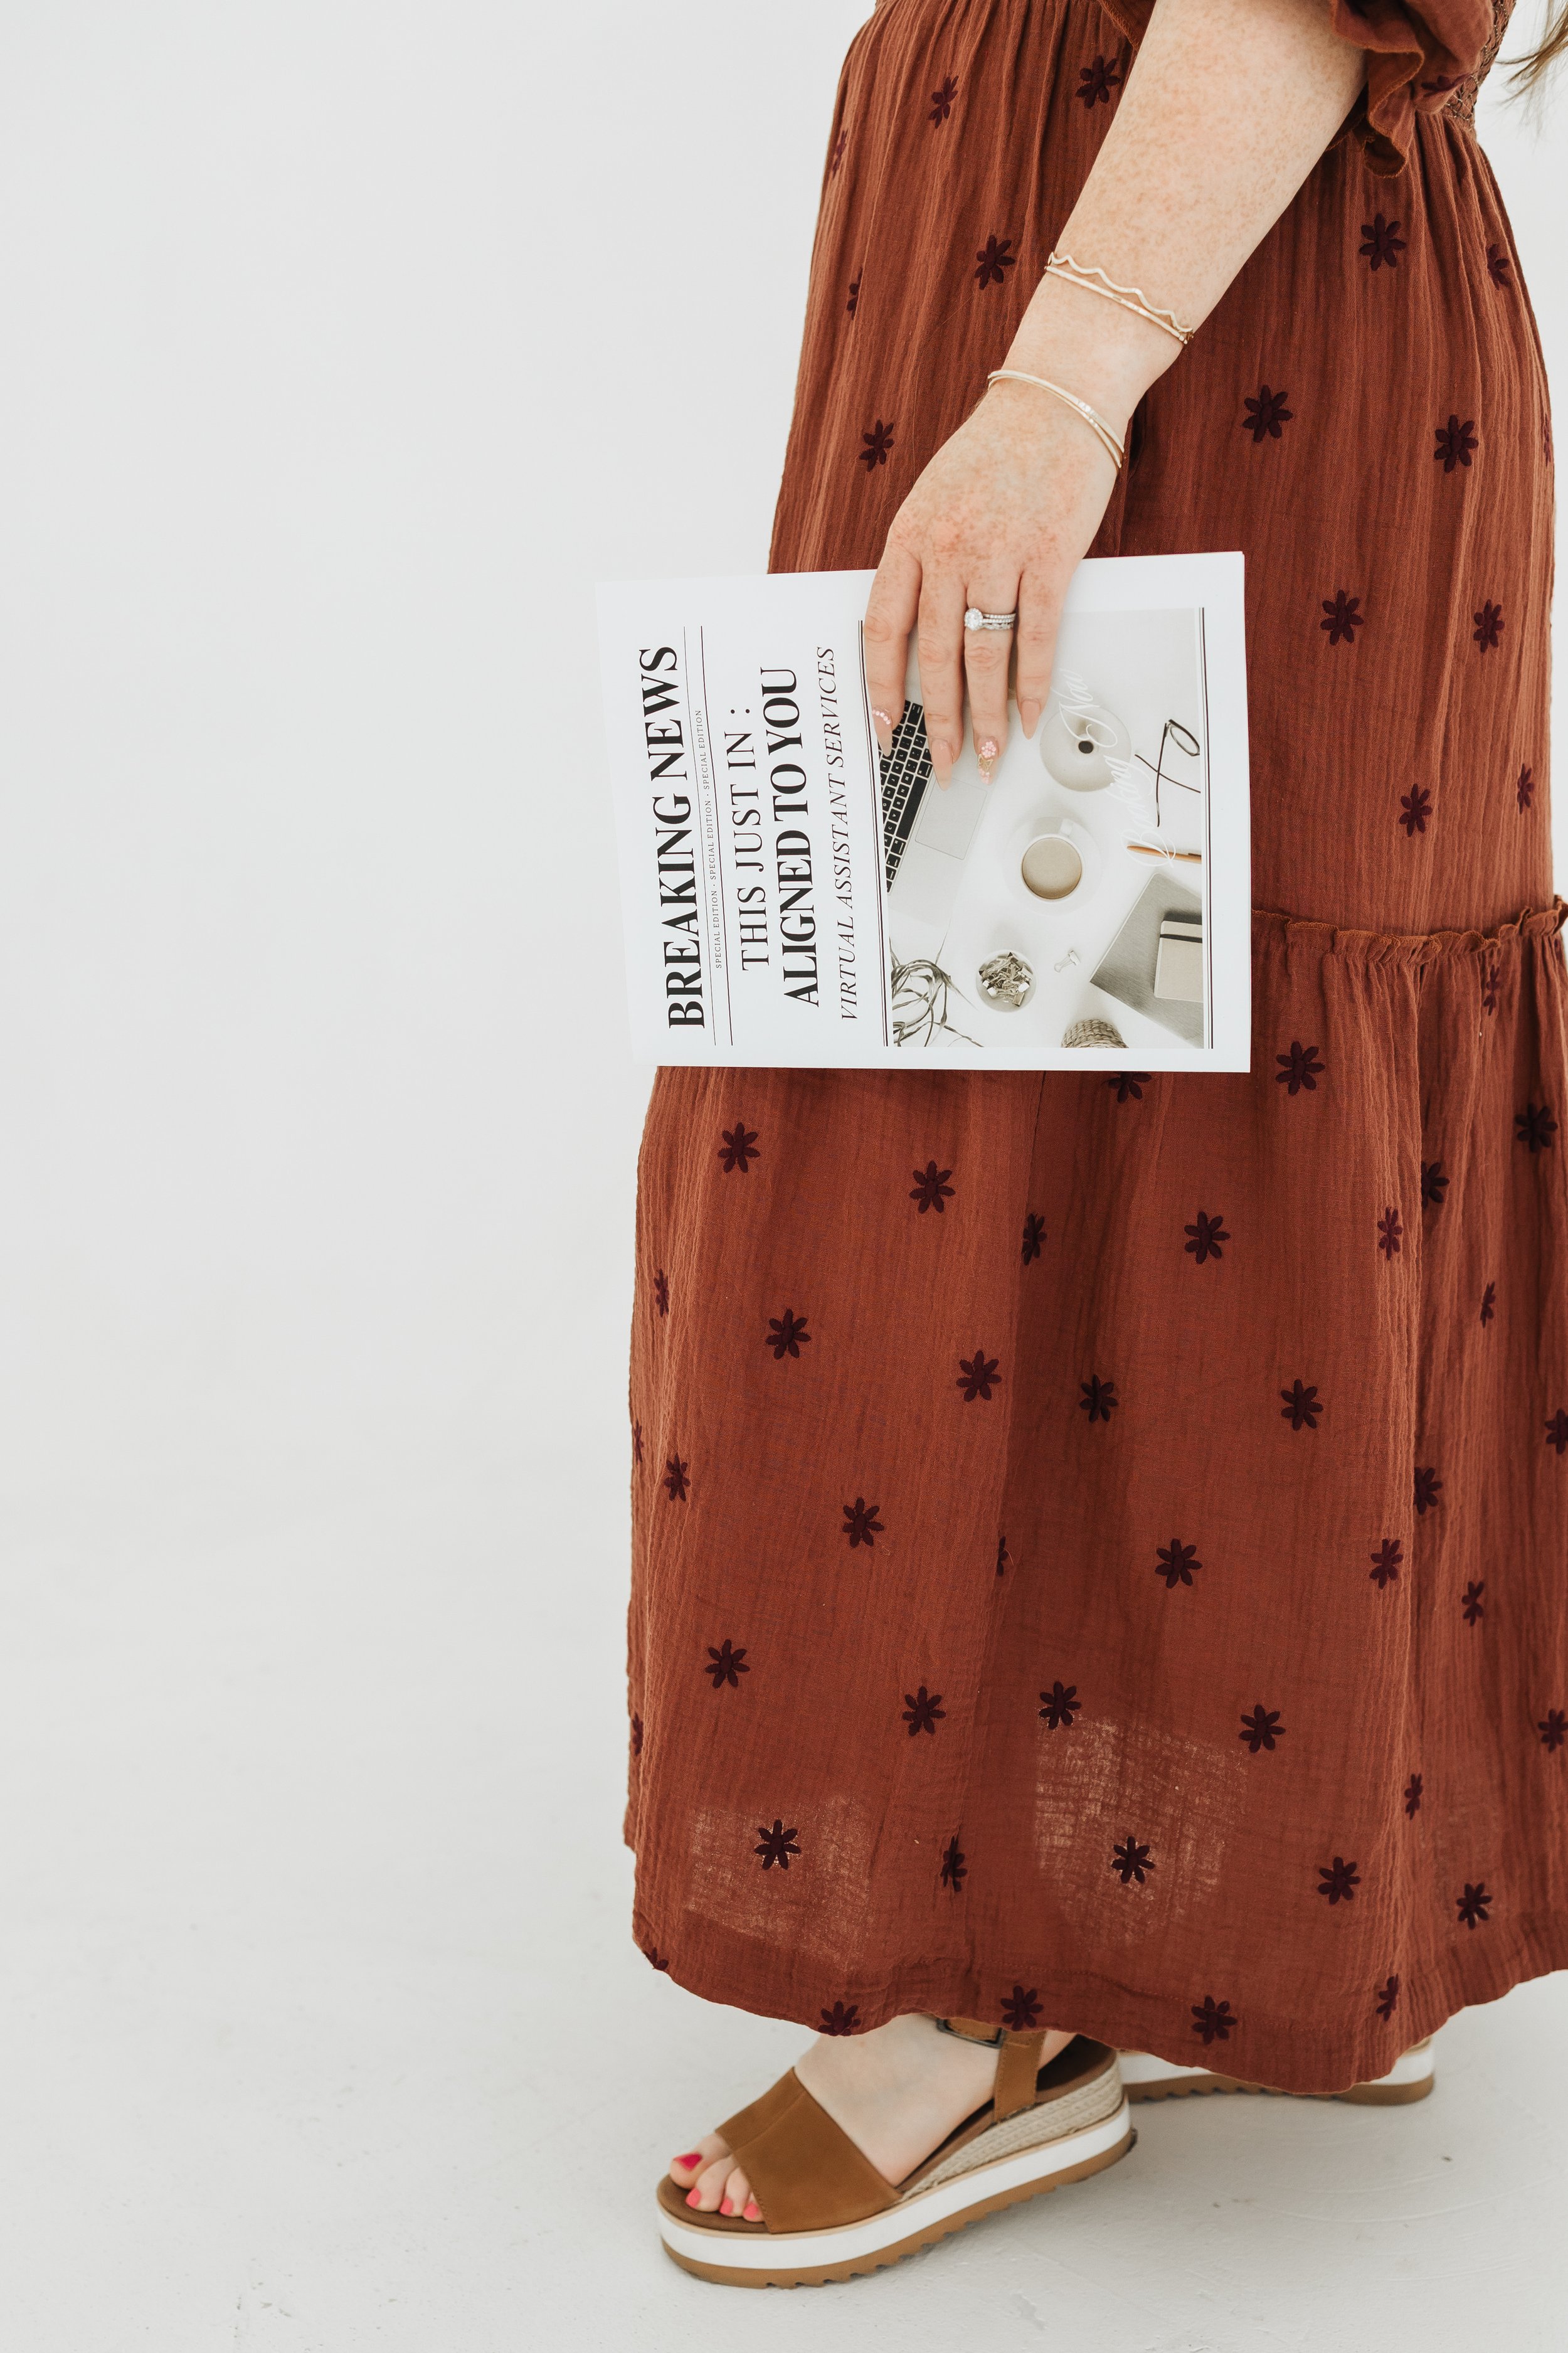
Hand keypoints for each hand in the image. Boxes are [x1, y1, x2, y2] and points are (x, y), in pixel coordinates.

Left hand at [863, 377, 1120, 785]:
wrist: (1055, 401)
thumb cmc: (995, 451)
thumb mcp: (934, 500)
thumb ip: (921, 562)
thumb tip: (917, 632)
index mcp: (910, 537)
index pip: (883, 628)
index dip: (881, 686)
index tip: (883, 728)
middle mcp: (948, 550)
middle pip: (935, 656)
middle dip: (936, 721)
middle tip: (940, 764)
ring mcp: (999, 554)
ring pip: (984, 656)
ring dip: (985, 715)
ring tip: (986, 753)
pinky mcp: (1050, 557)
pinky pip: (1036, 636)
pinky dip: (1032, 684)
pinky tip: (1027, 715)